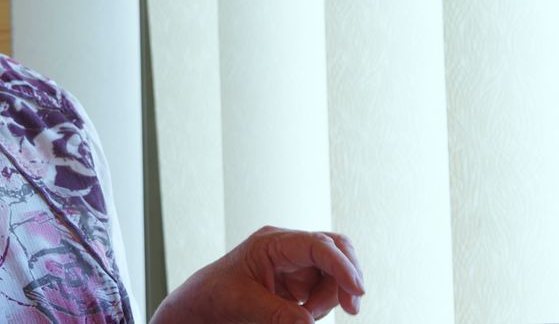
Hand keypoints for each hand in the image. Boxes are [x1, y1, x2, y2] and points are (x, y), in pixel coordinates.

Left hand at [150, 226, 364, 322]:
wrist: (201, 304)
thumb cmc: (215, 297)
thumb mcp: (245, 306)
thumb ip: (279, 315)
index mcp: (271, 243)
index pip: (317, 245)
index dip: (341, 265)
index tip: (357, 290)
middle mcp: (287, 247)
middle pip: (336, 248)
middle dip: (348, 276)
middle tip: (352, 310)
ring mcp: (295, 262)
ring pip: (334, 273)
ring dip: (330, 297)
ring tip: (304, 315)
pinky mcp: (298, 280)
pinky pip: (325, 288)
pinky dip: (322, 304)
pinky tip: (304, 314)